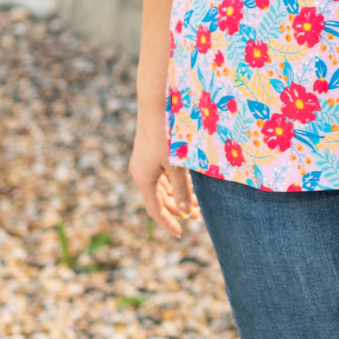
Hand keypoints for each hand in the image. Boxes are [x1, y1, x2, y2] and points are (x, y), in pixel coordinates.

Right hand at [130, 114, 196, 237]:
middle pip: (159, 200)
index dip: (168, 223)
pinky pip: (162, 177)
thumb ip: (182, 189)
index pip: (155, 209)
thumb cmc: (167, 134)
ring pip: (161, 188)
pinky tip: (189, 185)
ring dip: (178, 197)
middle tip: (198, 216)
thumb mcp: (177, 165)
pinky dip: (175, 184)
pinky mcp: (149, 154)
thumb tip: (187, 212)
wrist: (156, 104)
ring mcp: (144, 163)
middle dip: (177, 209)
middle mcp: (140, 173)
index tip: (180, 234)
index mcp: (143, 178)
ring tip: (198, 203)